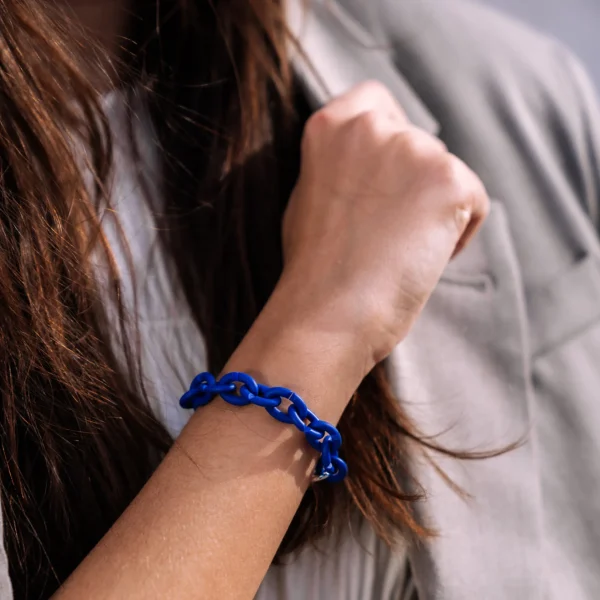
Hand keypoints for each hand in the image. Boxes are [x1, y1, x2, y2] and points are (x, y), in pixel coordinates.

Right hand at [278, 81, 488, 363]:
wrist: (327, 313)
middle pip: (418, 143)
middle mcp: (372, 125)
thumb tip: (374, 166)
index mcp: (330, 126)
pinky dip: (458, 234)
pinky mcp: (450, 181)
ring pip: (446, 174)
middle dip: (412, 183)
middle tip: (387, 233)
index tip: (385, 179)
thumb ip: (341, 165)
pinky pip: (474, 202)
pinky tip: (422, 259)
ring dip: (435, 210)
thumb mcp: (310, 196)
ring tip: (400, 252)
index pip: (376, 100)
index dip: (389, 139)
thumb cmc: (315, 269)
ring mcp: (413, 149)